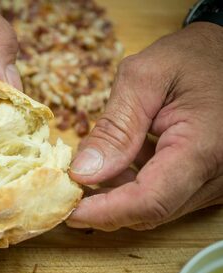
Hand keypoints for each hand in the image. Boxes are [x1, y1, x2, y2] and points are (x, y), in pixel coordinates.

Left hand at [67, 22, 222, 230]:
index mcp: (202, 147)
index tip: (67, 210)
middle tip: (69, 186)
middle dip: (103, 205)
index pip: (148, 201)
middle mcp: (215, 175)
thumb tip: (82, 172)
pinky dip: (134, 184)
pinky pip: (164, 196)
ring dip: (117, 193)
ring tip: (94, 163)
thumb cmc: (191, 58)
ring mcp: (214, 182)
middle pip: (149, 211)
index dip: (104, 212)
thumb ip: (114, 128)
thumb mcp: (144, 79)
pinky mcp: (206, 181)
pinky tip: (120, 160)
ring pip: (155, 208)